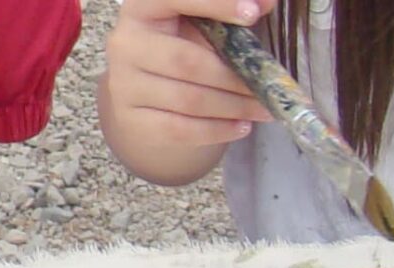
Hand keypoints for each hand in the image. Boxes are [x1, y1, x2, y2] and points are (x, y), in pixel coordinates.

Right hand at [100, 0, 275, 145]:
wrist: (150, 90)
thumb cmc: (183, 46)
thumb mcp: (205, 22)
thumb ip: (234, 10)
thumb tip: (267, 2)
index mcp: (144, 7)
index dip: (216, 4)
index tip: (253, 14)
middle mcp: (126, 43)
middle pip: (186, 61)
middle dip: (234, 77)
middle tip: (269, 86)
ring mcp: (125, 84)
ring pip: (188, 99)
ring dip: (233, 107)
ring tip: (263, 108)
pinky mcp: (131, 119)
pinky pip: (180, 129)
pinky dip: (217, 130)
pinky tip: (241, 126)